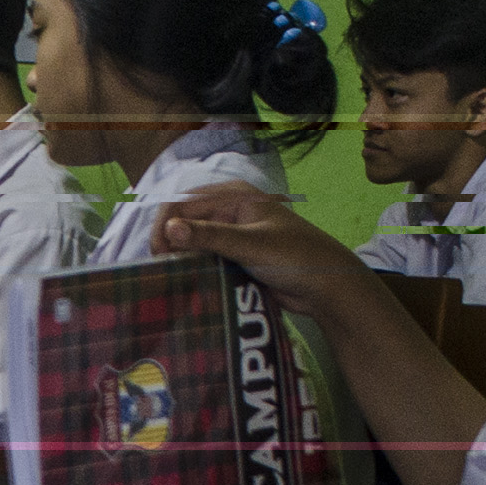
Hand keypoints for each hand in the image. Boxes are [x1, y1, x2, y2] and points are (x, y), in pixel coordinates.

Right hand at [155, 183, 347, 292]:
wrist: (327, 288)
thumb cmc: (296, 257)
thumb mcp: (251, 244)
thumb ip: (210, 236)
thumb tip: (169, 229)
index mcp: (235, 196)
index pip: (183, 203)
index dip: (165, 226)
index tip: (158, 255)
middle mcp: (230, 210)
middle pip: (184, 221)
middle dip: (169, 242)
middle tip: (161, 270)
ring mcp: (232, 234)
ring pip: (193, 241)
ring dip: (180, 257)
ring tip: (169, 278)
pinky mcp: (235, 256)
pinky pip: (205, 258)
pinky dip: (193, 268)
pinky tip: (185, 282)